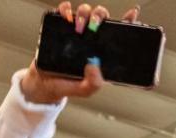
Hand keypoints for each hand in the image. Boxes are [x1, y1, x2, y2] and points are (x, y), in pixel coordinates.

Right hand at [21, 3, 139, 103]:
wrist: (43, 85)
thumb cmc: (67, 85)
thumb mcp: (85, 90)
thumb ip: (93, 83)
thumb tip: (93, 64)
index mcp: (101, 51)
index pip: (118, 33)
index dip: (127, 21)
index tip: (131, 14)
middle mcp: (90, 39)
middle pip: (101, 17)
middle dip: (100, 16)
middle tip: (95, 26)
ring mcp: (75, 32)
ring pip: (85, 11)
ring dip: (84, 12)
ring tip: (79, 25)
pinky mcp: (59, 28)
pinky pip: (64, 11)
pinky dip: (65, 9)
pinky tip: (66, 17)